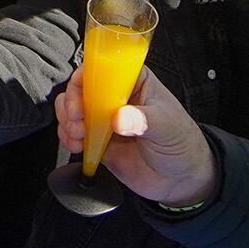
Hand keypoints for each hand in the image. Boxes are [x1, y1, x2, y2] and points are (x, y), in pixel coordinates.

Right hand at [53, 65, 213, 205]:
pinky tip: (77, 146)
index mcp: (134, 82)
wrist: (181, 179)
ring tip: (77, 135)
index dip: (87, 77)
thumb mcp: (167, 126)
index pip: (104, 67)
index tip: (81, 95)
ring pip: (73, 109)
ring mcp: (105, 119)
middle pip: (81, 87)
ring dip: (67, 120)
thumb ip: (143, 121)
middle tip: (77, 119)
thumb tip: (119, 118)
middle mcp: (116, 97)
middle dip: (71, 102)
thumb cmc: (181, 142)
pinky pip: (74, 134)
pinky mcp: (98, 141)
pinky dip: (68, 138)